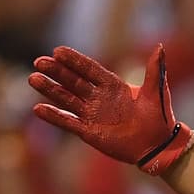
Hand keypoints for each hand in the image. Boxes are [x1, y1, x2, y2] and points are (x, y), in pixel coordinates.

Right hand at [28, 45, 193, 174]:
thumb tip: (160, 47)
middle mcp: (99, 98)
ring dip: (50, 90)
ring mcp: (92, 114)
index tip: (58, 51)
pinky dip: (54, 116)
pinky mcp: (89, 131)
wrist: (158, 146)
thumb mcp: (156, 92)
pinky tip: (38, 109)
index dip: (75, 61)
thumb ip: (154, 70)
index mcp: (113, 86)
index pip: (90, 70)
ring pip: (67, 99)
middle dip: (57, 72)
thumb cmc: (160, 118)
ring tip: (33, 79)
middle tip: (40, 62)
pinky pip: (68, 122)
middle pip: (74, 81)